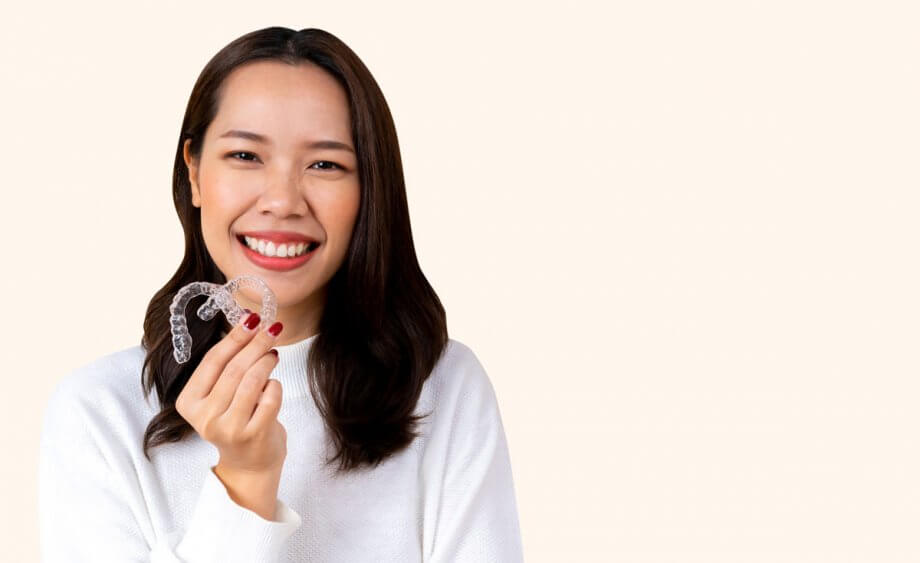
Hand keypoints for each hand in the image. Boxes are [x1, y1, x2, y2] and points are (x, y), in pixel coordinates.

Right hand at [175, 312, 286, 473]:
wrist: (249, 464)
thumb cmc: (235, 421)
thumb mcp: (220, 395)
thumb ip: (227, 364)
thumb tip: (247, 320)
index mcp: (189, 403)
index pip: (213, 361)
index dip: (234, 337)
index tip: (252, 318)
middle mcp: (205, 417)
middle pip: (234, 369)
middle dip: (256, 344)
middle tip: (272, 329)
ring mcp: (228, 428)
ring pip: (252, 381)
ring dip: (266, 361)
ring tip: (273, 353)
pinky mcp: (253, 435)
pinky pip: (270, 398)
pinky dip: (275, 386)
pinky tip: (273, 384)